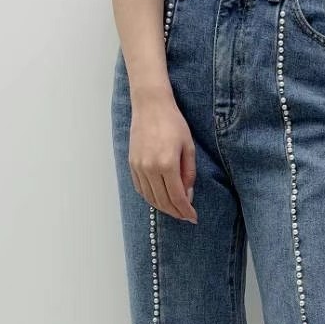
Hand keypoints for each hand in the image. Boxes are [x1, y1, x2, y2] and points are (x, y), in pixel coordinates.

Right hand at [128, 84, 197, 222]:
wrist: (150, 106)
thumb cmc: (173, 123)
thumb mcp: (188, 147)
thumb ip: (189, 173)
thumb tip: (187, 195)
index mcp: (167, 164)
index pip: (177, 197)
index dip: (186, 211)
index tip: (193, 217)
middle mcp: (150, 168)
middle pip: (163, 201)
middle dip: (176, 212)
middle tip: (185, 216)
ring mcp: (138, 167)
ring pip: (150, 198)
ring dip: (163, 208)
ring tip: (174, 210)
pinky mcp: (131, 164)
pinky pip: (140, 189)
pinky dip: (150, 198)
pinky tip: (160, 199)